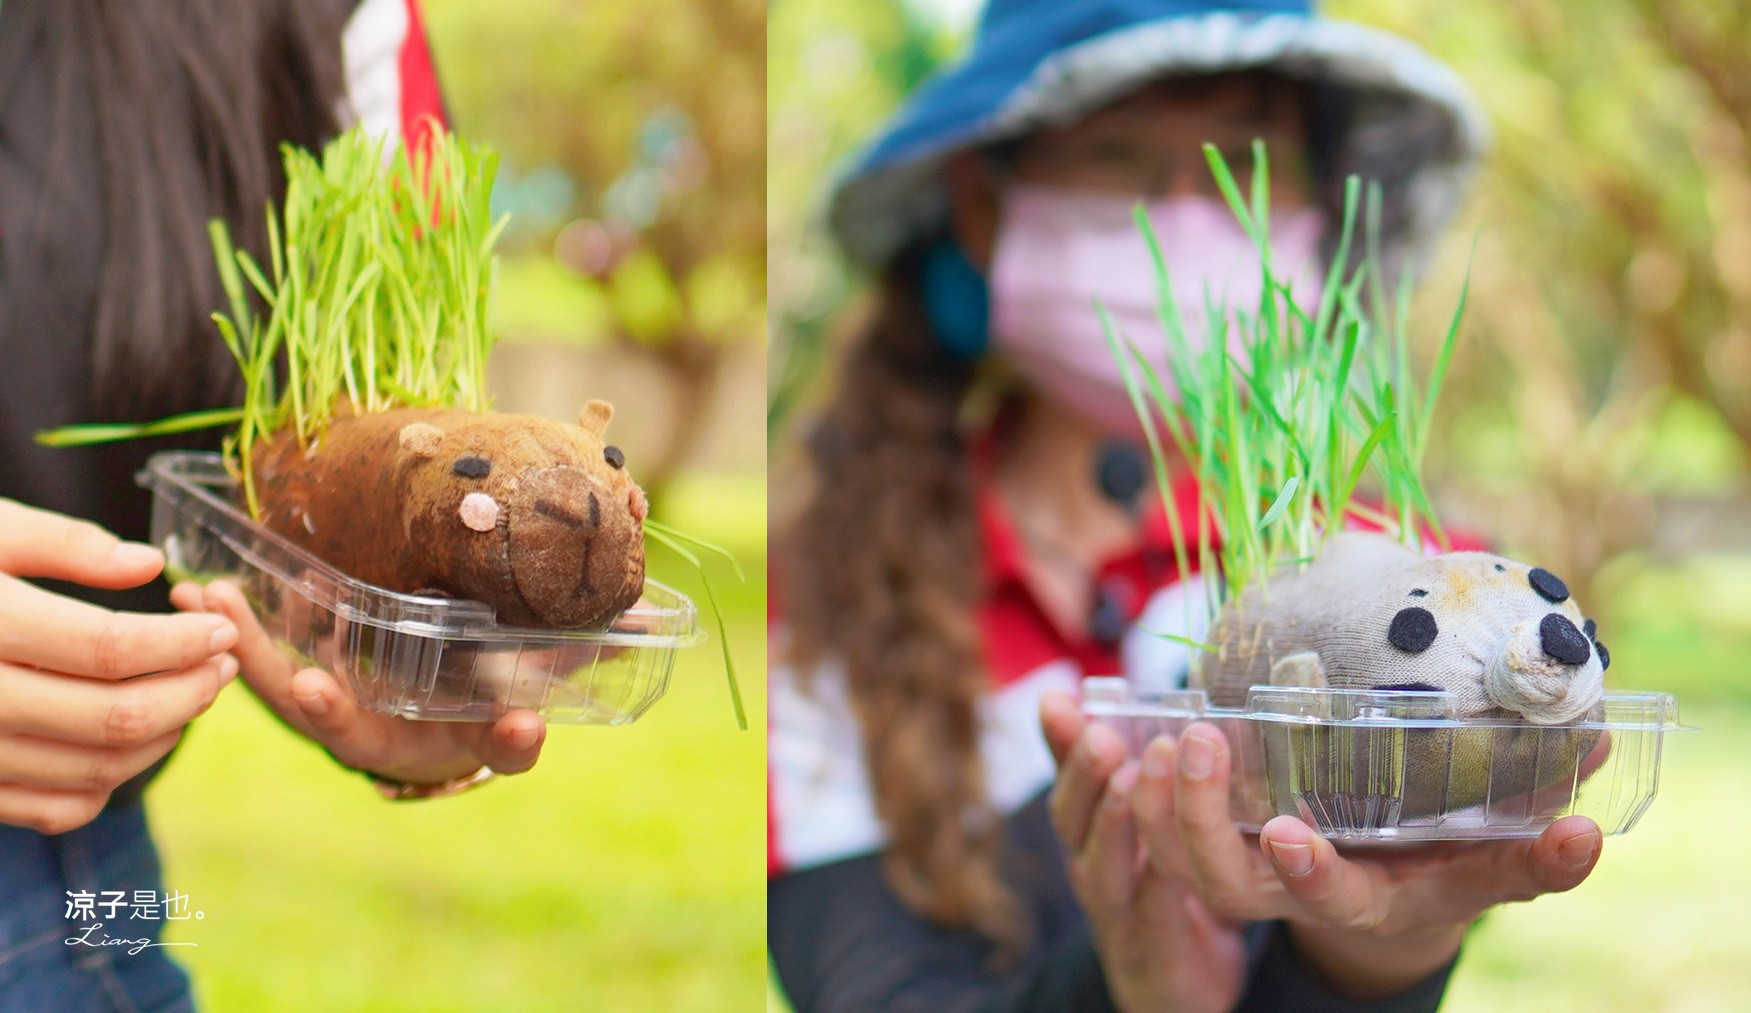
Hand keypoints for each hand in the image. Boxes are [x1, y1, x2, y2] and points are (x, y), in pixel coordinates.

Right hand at [0, 501, 237, 833]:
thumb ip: (63, 542)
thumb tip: (149, 564)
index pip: (107, 649)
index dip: (181, 643)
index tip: (221, 629)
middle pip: (112, 718)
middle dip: (189, 693)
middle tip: (223, 663)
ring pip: (94, 770)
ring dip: (164, 737)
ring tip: (194, 694)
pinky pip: (55, 809)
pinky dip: (111, 783)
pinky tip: (138, 739)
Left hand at [175, 579, 544, 786]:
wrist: (455, 736)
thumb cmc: (480, 737)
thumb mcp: (500, 743)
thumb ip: (512, 741)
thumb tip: (528, 726)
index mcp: (385, 744)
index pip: (352, 734)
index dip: (332, 714)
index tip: (309, 687)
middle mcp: (342, 725)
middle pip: (288, 700)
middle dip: (253, 660)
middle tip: (219, 617)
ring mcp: (321, 697)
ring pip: (267, 670)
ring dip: (232, 632)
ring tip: (195, 589)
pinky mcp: (312, 668)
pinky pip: (268, 647)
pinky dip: (237, 621)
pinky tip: (202, 586)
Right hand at [1041, 692, 1245, 1012]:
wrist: (1174, 985)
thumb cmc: (1154, 891)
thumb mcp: (1131, 824)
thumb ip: (1112, 767)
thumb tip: (1072, 696)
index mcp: (1088, 832)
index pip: (1064, 780)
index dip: (1060, 743)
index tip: (1060, 702)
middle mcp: (1091, 867)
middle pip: (1070, 818)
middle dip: (1083, 774)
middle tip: (1102, 735)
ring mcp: (1116, 908)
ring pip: (1101, 863)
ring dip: (1116, 820)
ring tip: (1135, 777)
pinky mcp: (1150, 945)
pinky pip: (1152, 908)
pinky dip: (1160, 880)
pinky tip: (1174, 854)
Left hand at [1131, 719, 1603, 999]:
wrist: (1400, 880)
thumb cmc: (1450, 861)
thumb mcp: (1495, 858)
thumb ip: (1538, 834)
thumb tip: (1594, 753)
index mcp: (1365, 898)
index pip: (1329, 898)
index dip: (1310, 874)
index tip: (1292, 835)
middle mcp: (1297, 889)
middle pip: (1224, 881)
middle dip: (1198, 818)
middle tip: (1197, 742)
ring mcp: (1253, 866)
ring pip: (1180, 856)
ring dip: (1160, 802)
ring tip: (1168, 731)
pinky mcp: (1223, 834)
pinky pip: (1159, 828)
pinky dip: (1139, 789)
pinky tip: (1140, 731)